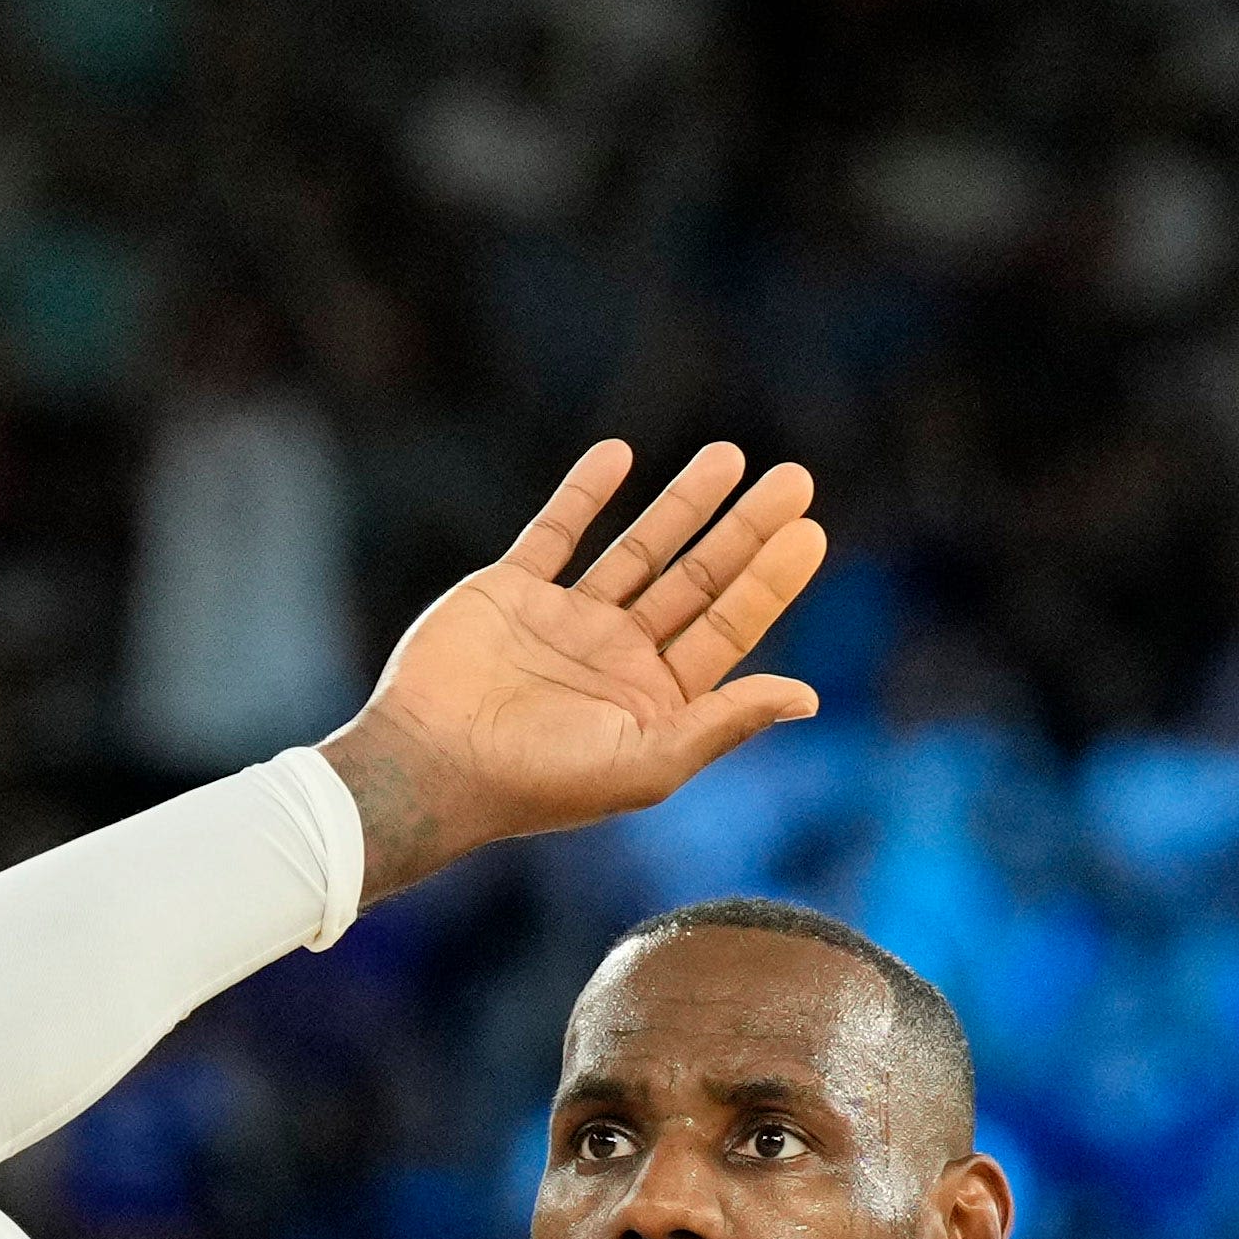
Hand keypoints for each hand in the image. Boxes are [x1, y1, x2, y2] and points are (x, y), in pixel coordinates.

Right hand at [319, 441, 828, 893]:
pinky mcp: (510, 593)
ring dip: (683, 503)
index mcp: (654, 698)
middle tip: (797, 480)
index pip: (728, 627)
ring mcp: (564, 621)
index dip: (770, 579)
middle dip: (746, 529)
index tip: (810, 532)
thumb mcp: (649, 762)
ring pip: (637, 548)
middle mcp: (616, 656)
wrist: (429, 767)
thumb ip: (725, 723)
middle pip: (698, 579)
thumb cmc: (539, 782)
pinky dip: (584, 493)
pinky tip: (620, 455)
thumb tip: (809, 697)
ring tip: (729, 456)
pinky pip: (555, 532)